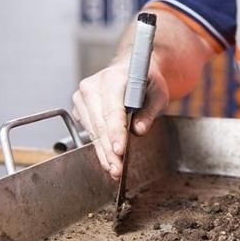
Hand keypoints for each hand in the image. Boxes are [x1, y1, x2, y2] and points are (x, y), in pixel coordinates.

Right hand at [72, 54, 168, 179]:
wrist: (132, 70)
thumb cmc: (147, 81)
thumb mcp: (158, 93)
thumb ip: (150, 111)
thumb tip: (139, 129)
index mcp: (112, 77)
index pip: (112, 110)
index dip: (116, 132)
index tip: (120, 151)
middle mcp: (92, 86)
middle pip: (99, 124)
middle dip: (109, 150)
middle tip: (118, 170)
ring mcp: (82, 96)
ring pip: (92, 131)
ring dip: (103, 152)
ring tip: (114, 170)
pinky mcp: (80, 108)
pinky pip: (88, 131)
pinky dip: (99, 147)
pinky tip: (108, 160)